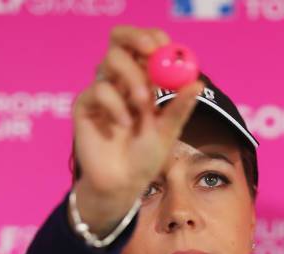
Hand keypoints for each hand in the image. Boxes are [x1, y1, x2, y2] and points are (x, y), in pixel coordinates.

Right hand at [71, 25, 202, 233]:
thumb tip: (199, 83)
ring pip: (110, 61)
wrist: (123, 184)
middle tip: (152, 50)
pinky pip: (98, 90)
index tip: (166, 44)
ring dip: (133, 79)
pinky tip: (123, 126)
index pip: (143, 45)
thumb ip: (180, 108)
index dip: (153, 39)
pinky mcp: (84, 107)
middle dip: (136, 39)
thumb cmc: (145, 158)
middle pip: (119, 40)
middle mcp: (119, 81)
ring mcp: (101, 92)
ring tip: (143, 106)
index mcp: (141, 80)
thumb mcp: (168, 131)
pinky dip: (115, 105)